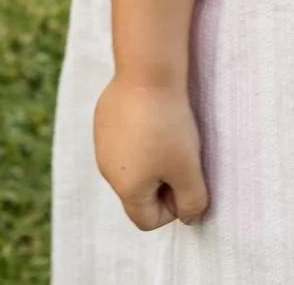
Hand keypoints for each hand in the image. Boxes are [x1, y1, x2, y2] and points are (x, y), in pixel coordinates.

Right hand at [94, 72, 209, 230]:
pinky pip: (124, 141)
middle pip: (138, 193)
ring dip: (152, 158)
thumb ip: (192, 202)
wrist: (147, 73)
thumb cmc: (169, 125)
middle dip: (163, 181)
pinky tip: (153, 115)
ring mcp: (101, 144)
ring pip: (131, 165)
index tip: (186, 177)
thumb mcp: (190, 169)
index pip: (148, 220)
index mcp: (125, 188)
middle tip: (180, 154)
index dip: (172, 207)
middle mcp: (107, 170)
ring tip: (168, 132)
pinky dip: (141, 135)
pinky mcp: (102, 121)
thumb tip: (187, 217)